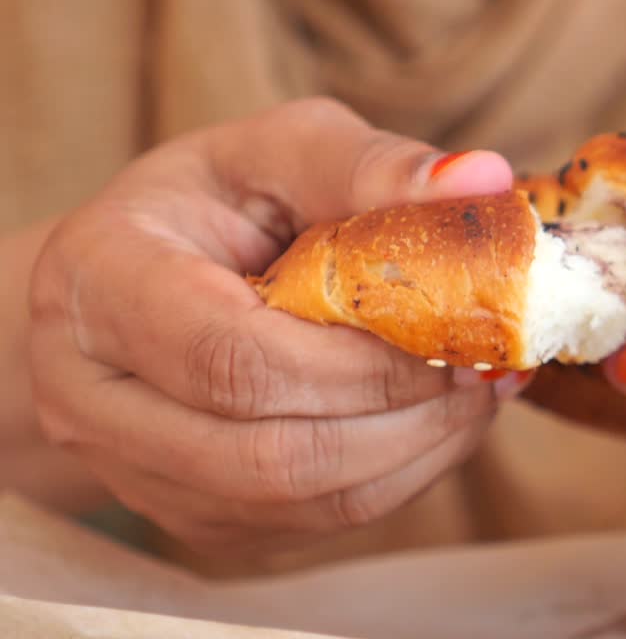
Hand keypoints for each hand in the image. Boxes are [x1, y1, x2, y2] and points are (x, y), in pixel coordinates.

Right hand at [27, 98, 531, 552]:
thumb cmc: (216, 200)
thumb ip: (369, 165)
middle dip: (400, 413)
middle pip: (268, 453)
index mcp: (99, 283)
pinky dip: (399, 476)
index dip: (358, 362)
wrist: (143, 276)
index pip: (231, 358)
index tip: (451, 329)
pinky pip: (311, 522)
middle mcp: (94, 398)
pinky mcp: (196, 515)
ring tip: (478, 392)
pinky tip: (442, 420)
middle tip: (484, 366)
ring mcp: (139, 472)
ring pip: (297, 500)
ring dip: (415, 453)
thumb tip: (483, 182)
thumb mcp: (279, 150)